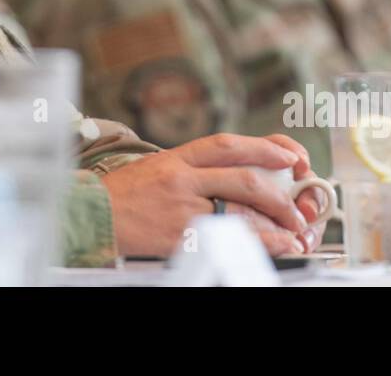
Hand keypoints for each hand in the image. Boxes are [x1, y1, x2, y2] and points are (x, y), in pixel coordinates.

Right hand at [100, 133, 319, 257]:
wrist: (91, 217)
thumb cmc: (126, 193)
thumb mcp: (160, 167)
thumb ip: (197, 168)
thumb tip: (244, 174)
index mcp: (178, 156)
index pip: (229, 144)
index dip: (266, 147)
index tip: (292, 157)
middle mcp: (182, 178)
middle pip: (243, 178)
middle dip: (280, 194)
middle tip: (299, 206)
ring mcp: (181, 208)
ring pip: (241, 210)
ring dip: (276, 222)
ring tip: (296, 231)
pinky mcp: (179, 236)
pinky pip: (227, 238)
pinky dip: (258, 242)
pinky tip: (276, 246)